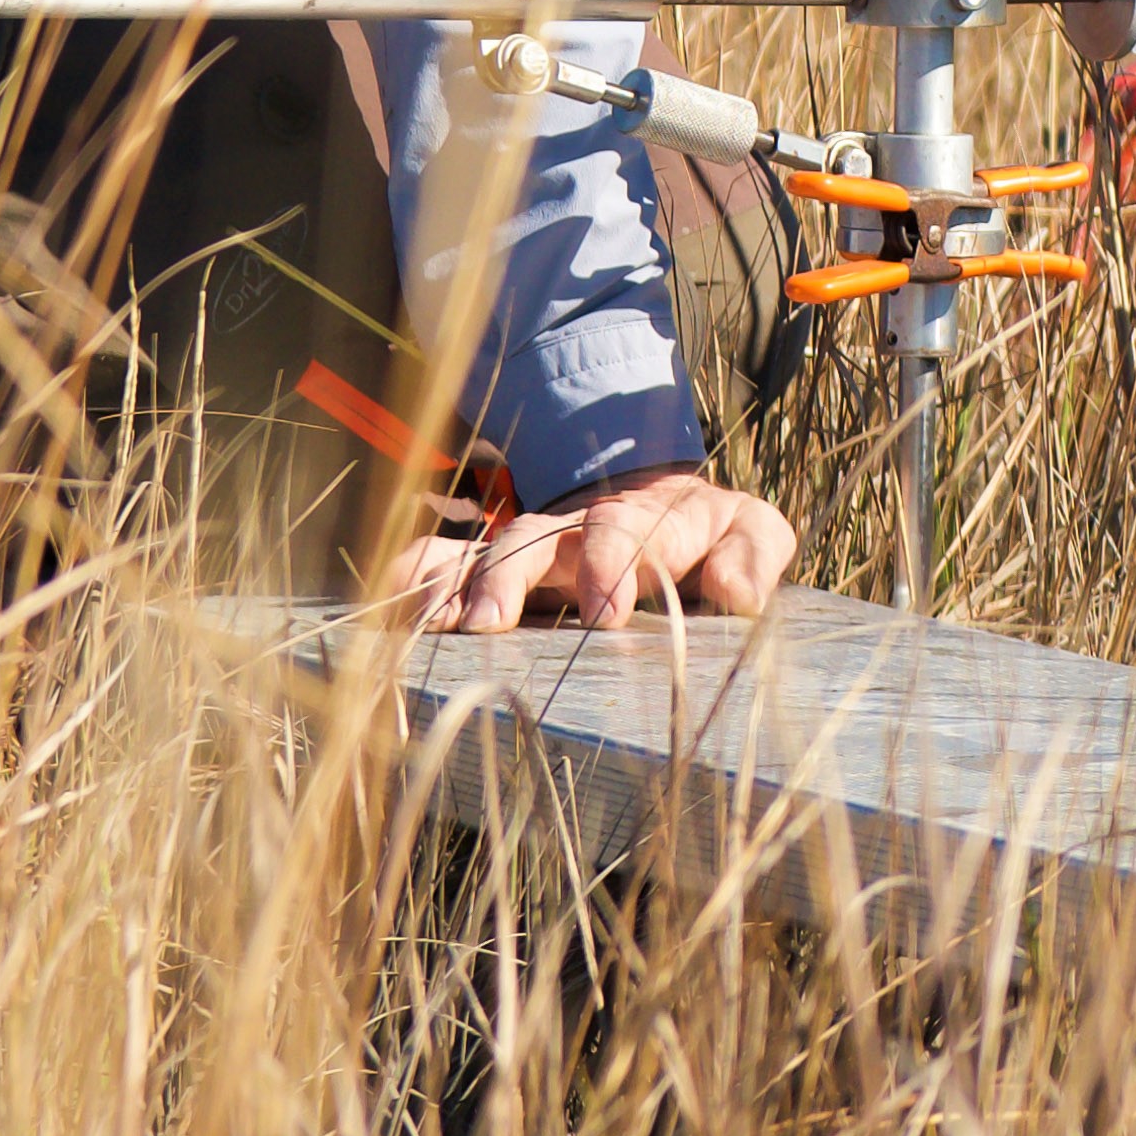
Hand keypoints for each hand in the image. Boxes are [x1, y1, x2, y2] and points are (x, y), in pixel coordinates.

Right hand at [395, 466, 798, 631]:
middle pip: (531, 539)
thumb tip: (737, 593)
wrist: (663, 510)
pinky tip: (384, 606)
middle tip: (488, 625)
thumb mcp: (749, 532)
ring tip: (428, 625)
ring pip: (479, 553)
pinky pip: (442, 562)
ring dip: (452, 585)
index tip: (605, 613)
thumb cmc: (710, 536)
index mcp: (641, 518)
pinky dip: (411, 577)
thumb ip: (751, 556)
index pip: (620, 529)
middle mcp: (572, 528)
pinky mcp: (494, 570)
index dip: (611, 562)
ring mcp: (529, 548)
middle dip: (507, 578)